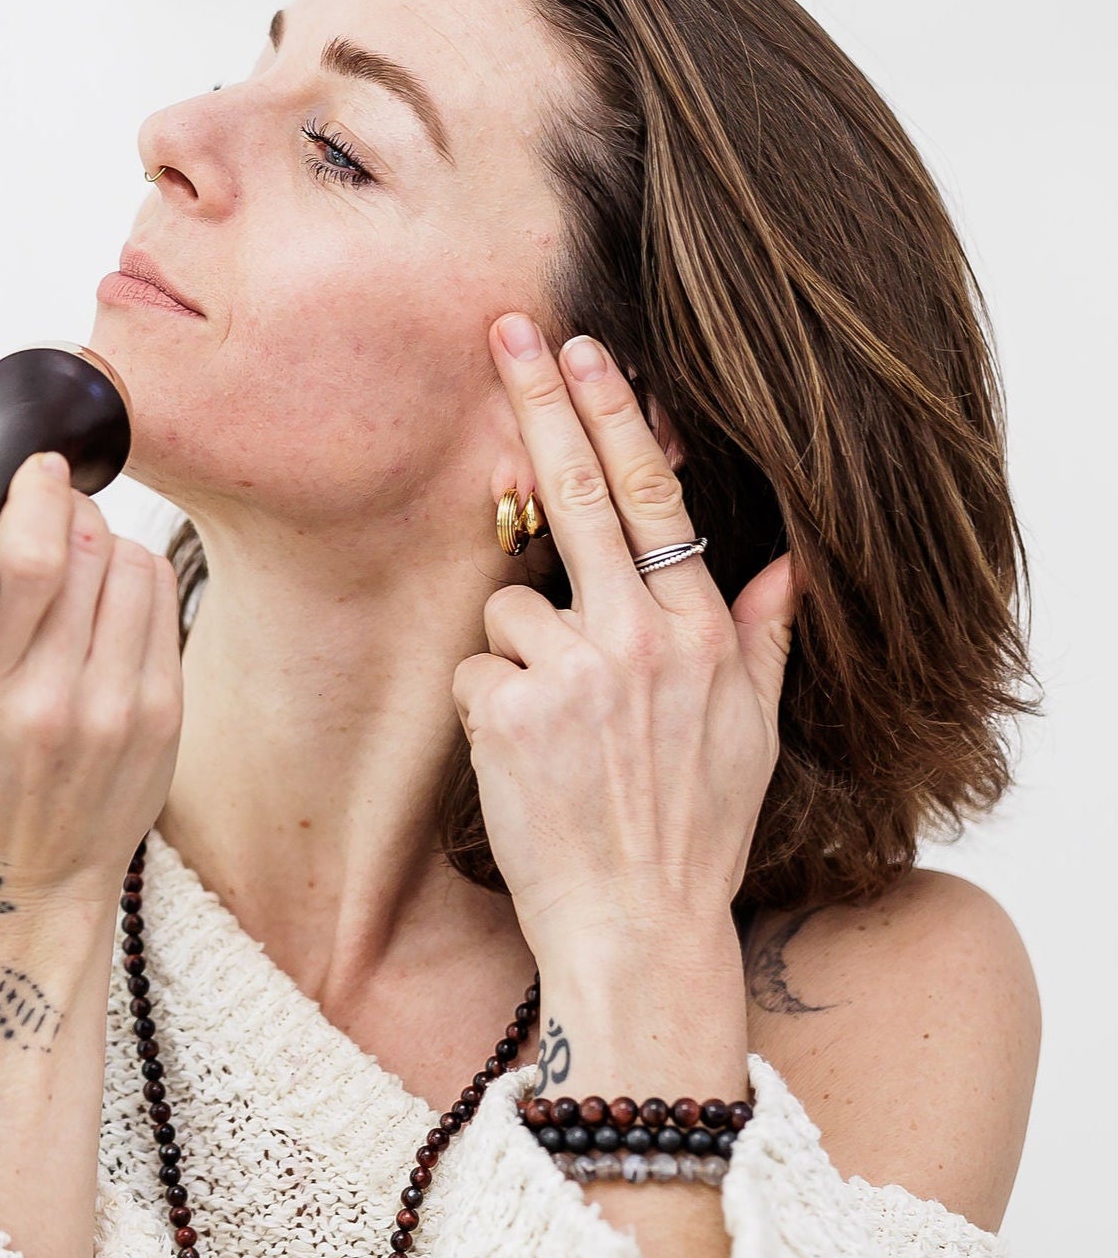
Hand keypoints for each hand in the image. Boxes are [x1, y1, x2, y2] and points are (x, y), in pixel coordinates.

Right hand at [0, 448, 183, 904]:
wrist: (21, 880)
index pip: (25, 558)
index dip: (37, 493)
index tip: (34, 473)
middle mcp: (44, 703)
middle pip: (84, 546)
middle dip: (65, 507)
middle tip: (48, 511)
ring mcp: (112, 714)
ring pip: (131, 564)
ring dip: (102, 541)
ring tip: (72, 564)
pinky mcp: (162, 720)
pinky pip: (161, 603)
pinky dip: (133, 581)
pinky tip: (104, 604)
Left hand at [452, 317, 796, 977]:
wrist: (635, 927)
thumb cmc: (690, 837)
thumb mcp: (752, 737)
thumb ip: (761, 641)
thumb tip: (781, 566)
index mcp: (704, 632)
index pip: (656, 498)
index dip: (616, 417)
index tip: (586, 350)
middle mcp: (642, 636)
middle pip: (579, 491)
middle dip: (538, 403)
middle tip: (504, 330)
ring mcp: (574, 668)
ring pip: (508, 605)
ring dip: (514, 651)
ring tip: (551, 732)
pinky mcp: (511, 708)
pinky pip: (475, 669)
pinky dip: (486, 706)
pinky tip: (519, 759)